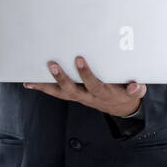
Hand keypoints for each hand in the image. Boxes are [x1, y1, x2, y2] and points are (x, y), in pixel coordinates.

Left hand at [24, 56, 146, 117]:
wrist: (122, 108)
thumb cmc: (127, 94)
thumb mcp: (137, 92)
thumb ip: (136, 88)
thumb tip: (133, 86)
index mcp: (103, 93)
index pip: (93, 84)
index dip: (85, 74)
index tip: (79, 59)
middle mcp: (88, 97)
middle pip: (72, 90)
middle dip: (61, 78)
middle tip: (52, 65)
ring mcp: (80, 97)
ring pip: (60, 93)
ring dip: (45, 86)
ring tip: (30, 79)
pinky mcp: (74, 96)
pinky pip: (57, 93)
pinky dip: (43, 88)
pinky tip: (30, 83)